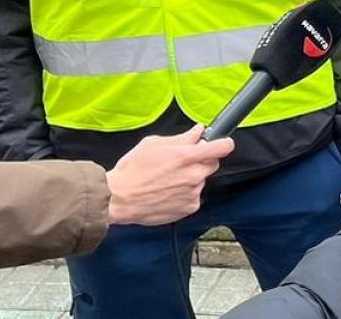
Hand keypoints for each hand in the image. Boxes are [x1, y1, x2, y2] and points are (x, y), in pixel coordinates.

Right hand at [105, 126, 230, 225]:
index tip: (220, 143)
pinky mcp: (188, 208)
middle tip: (182, 162)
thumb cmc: (132, 170)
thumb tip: (198, 131)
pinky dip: (185, 193)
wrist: (118, 198)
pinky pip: (194, 196)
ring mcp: (193, 193)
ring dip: (191, 178)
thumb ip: (181, 138)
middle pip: (213, 164)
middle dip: (202, 160)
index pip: (222, 147)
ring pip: (201, 180)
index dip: (222, 143)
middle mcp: (194, 175)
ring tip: (167, 180)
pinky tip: (167, 192)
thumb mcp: (154, 144)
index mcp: (187, 156)